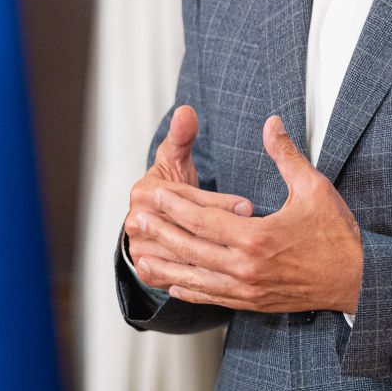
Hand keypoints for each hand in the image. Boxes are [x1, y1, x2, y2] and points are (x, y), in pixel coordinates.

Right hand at [123, 105, 252, 285]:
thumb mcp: (174, 160)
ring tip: (248, 255)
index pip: (185, 199)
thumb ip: (181, 136)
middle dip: (222, 229)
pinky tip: (230, 276)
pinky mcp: (147, 270)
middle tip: (255, 228)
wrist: (148, 221)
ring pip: (183, 257)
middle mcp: (136, 221)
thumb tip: (186, 111)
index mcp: (143, 192)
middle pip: (184, 229)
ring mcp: (140, 249)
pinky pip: (177, 278)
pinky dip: (203, 279)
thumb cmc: (169, 186)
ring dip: (217, 258)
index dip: (218, 202)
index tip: (248, 205)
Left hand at [135, 115, 362, 313]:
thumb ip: (286, 155)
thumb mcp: (314, 188)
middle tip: (136, 218)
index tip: (154, 191)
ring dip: (167, 265)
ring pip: (196, 278)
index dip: (175, 205)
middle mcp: (247, 268)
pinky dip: (190, 291)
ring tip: (141, 255)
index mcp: (258, 238)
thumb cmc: (339, 235)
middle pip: (192, 248)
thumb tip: (271, 123)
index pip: (204, 219)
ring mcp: (249, 289)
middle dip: (162, 232)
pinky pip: (213, 297)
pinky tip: (173, 284)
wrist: (361, 282)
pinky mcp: (254, 303)